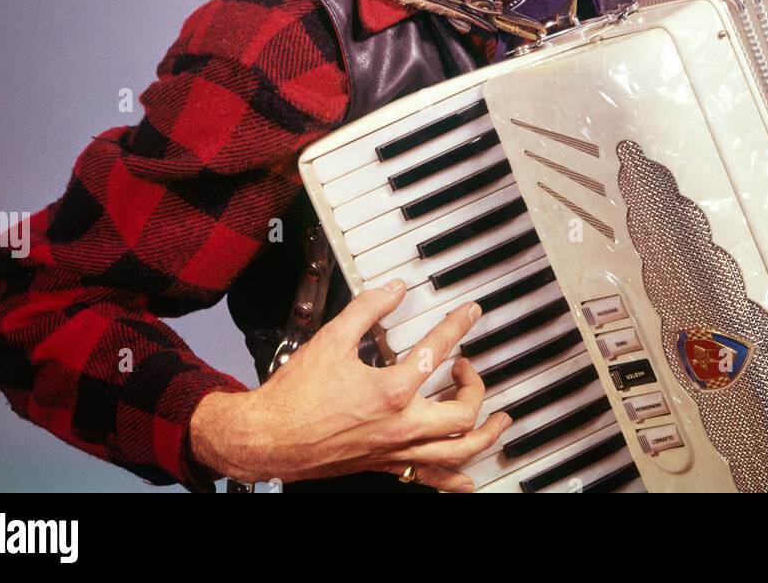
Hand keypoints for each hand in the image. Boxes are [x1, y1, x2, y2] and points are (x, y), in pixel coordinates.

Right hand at [190, 280, 510, 490]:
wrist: (267, 439)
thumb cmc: (294, 397)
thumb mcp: (331, 339)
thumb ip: (367, 309)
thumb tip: (393, 290)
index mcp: (390, 392)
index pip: (437, 352)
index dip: (458, 326)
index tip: (470, 313)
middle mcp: (400, 426)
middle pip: (462, 412)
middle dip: (475, 386)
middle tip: (467, 367)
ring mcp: (395, 450)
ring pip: (457, 452)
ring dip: (485, 435)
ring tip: (499, 420)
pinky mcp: (385, 465)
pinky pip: (430, 478)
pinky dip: (455, 477)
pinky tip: (468, 476)